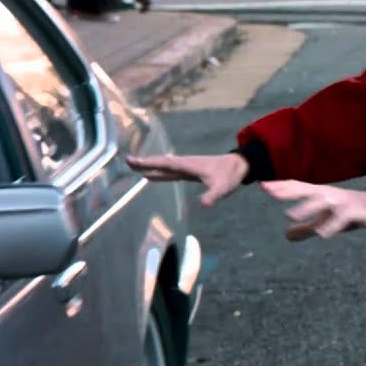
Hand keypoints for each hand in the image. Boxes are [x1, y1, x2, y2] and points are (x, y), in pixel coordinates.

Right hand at [126, 153, 248, 207]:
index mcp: (188, 165)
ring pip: (163, 166)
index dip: (149, 163)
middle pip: (160, 163)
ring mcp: (185, 167)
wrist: (239, 166)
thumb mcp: (223, 187)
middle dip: (144, 162)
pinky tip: (150, 175)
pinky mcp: (188, 172)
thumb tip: (203, 205)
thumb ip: (213, 195)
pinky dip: (158, 172)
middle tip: (127, 161)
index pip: (164, 164)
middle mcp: (183, 164)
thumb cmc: (230, 175)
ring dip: (149, 166)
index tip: (134, 161)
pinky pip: (169, 171)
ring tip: (133, 167)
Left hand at [260, 180, 365, 240]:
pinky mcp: (353, 212)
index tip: (262, 185)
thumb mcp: (324, 220)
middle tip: (269, 192)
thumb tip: (286, 236)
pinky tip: (322, 235)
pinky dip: (331, 226)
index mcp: (318, 194)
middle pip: (304, 190)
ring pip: (320, 203)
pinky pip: (340, 219)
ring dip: (305, 208)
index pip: (296, 187)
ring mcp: (340, 202)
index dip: (280, 186)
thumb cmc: (347, 212)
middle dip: (287, 191)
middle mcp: (327, 195)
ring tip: (289, 216)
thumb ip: (306, 227)